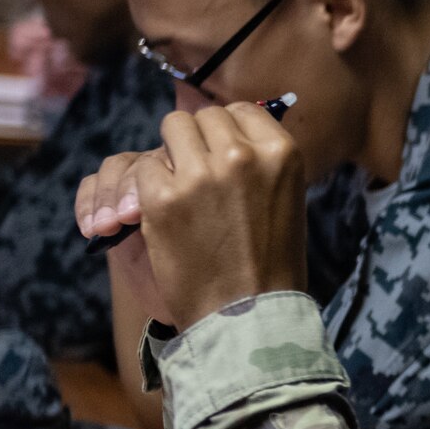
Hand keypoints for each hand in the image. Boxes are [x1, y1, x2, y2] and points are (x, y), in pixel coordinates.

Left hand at [75, 103, 307, 330]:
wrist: (249, 317)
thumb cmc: (271, 264)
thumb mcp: (284, 199)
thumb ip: (259, 161)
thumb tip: (226, 129)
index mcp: (281, 152)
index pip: (240, 111)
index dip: (225, 132)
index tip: (219, 156)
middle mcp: (242, 155)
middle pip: (202, 117)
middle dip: (195, 143)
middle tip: (197, 179)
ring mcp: (201, 174)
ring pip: (171, 130)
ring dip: (171, 155)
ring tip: (180, 192)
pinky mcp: (164, 198)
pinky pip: (145, 167)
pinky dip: (147, 188)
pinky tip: (163, 215)